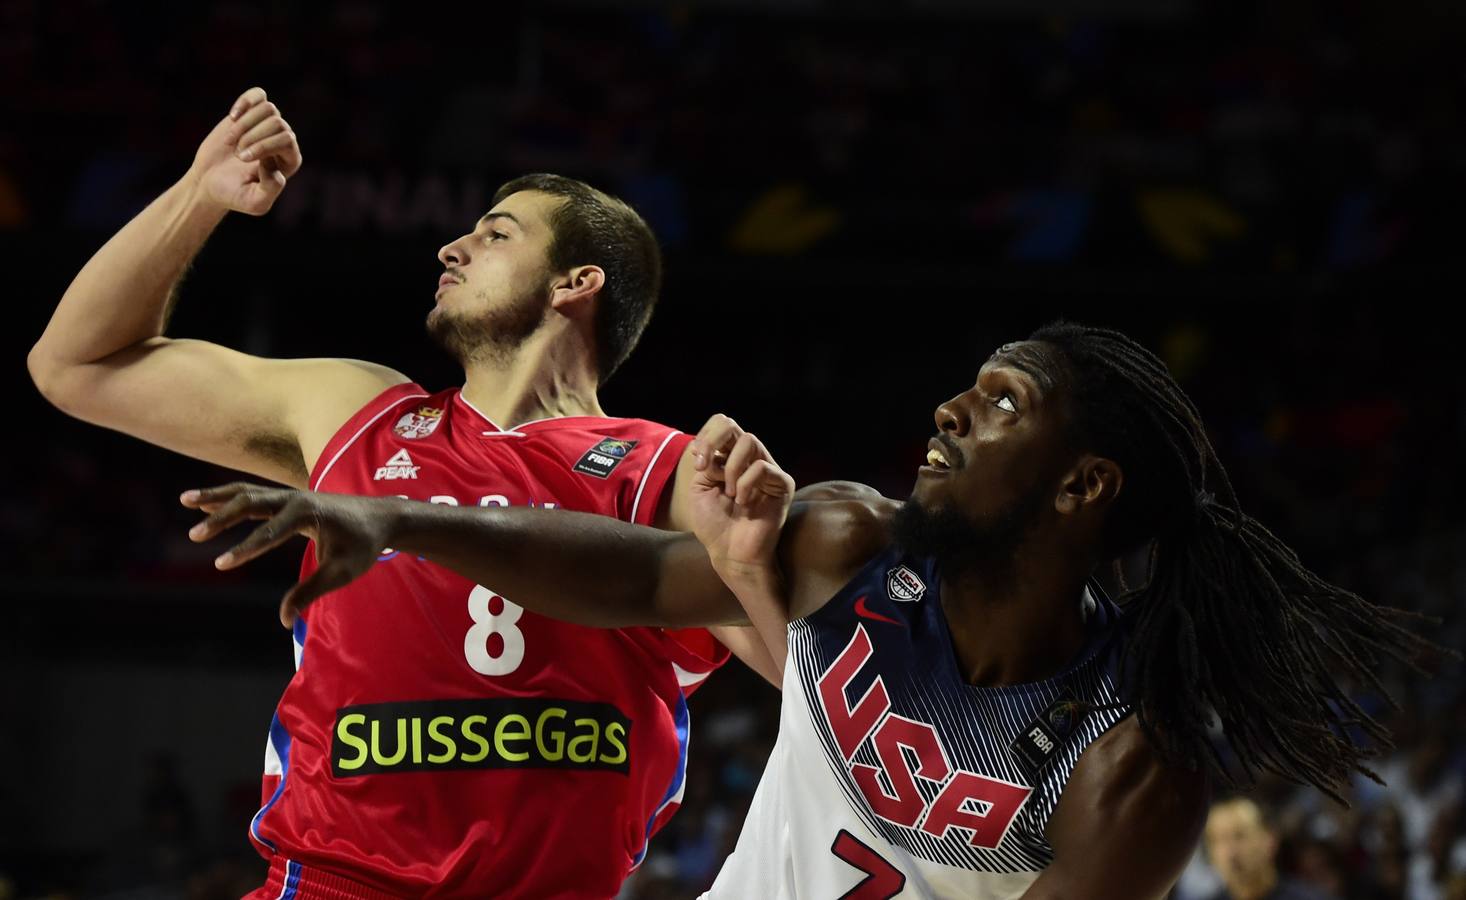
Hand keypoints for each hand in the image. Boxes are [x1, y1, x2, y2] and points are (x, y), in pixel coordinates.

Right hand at [181, 483, 391, 626]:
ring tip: (184, 500)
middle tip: (195, 537)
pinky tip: (202, 503)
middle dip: (222, 519)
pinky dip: (227, 497)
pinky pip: (251, 495)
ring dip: (216, 498)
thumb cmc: (362, 545)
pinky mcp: (286, 499)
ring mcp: (289, 495)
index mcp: (310, 513)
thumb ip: (310, 592)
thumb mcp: (341, 572)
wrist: (380, 517)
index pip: (271, 532)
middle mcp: (296, 498)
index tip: (221, 564)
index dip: (246, 548)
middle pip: (252, 504)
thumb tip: (285, 620)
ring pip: (246, 493)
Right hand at [188, 87, 302, 215]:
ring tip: (230, 142)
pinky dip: (245, 101)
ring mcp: (267, 125)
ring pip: (268, 108)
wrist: (209, 182)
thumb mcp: (254, 202)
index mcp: (290, 161)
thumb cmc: (233, 194)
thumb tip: (274, 165)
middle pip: (277, 123)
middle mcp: (283, 141)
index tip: (242, 159)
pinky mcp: (250, 113)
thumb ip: (271, 189)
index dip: (264, 146)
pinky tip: (232, 117)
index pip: (287, 140)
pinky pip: (258, 95)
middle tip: (236, 154)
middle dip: (252, 136)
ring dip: (245, 123)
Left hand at [685, 415, 795, 580]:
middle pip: (732, 424)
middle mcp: (749, 459)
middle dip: (712, 442)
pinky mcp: (782, 484)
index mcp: (729, 457)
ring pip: (749, 441)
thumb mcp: (699, 487)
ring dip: (731, 468)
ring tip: (729, 492)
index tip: (698, 463)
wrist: (731, 554)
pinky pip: (762, 467)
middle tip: (705, 468)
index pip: (721, 425)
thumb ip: (706, 461)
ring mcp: (767, 470)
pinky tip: (743, 502)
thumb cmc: (715, 525)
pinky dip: (746, 484)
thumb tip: (713, 447)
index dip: (706, 436)